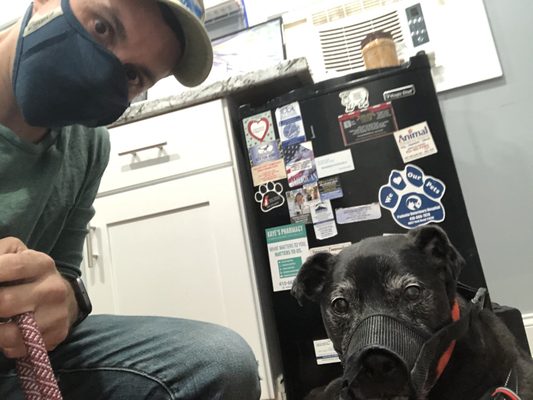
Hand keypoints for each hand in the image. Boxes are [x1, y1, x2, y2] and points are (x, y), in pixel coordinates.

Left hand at [0, 237, 78, 357]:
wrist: (63, 298)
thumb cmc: (30, 276)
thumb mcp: (16, 254)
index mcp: (42, 264)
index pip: (10, 267)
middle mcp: (53, 289)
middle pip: (4, 302)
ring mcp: (56, 314)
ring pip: (8, 332)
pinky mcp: (55, 335)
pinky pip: (16, 347)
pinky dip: (4, 344)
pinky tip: (6, 330)